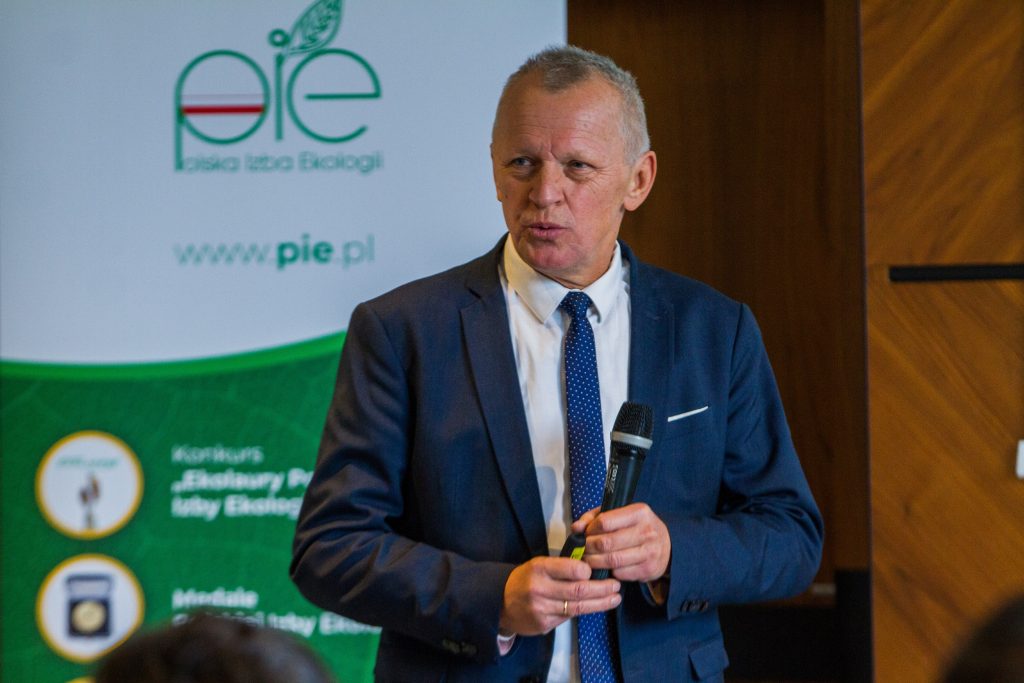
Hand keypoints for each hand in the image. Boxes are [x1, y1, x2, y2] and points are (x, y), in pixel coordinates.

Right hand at [499, 556, 621, 635]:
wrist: (501, 603)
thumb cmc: (526, 579)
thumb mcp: (539, 565)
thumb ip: (562, 566)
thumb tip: (591, 568)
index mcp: (539, 568)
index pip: (569, 568)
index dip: (587, 570)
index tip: (596, 570)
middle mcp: (539, 588)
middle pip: (578, 590)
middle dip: (602, 589)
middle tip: (616, 586)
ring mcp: (541, 609)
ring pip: (578, 607)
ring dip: (600, 603)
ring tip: (614, 598)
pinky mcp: (544, 625)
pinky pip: (569, 617)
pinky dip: (584, 611)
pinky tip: (595, 606)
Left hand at [573, 503, 670, 582]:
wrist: (667, 545)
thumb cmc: (636, 527)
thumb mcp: (620, 515)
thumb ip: (595, 518)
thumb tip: (576, 527)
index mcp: (639, 512)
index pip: (605, 521)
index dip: (590, 529)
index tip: (586, 534)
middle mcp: (647, 531)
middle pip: (606, 543)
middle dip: (589, 547)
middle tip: (583, 550)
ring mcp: (650, 552)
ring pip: (612, 560)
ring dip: (595, 562)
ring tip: (589, 560)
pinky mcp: (649, 569)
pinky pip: (621, 574)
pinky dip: (609, 572)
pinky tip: (605, 568)